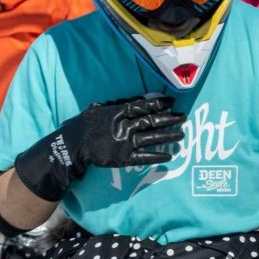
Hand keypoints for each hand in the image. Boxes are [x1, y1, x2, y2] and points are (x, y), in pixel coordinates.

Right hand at [68, 97, 184, 168]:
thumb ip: (119, 105)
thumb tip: (137, 100)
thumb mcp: (100, 108)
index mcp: (120, 112)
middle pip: (153, 121)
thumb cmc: (86, 124)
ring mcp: (126, 143)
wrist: (74, 145)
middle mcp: (126, 126)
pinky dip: (157, 156)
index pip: (145, 106)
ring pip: (152, 138)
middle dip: (171, 119)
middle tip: (184, 118)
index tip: (173, 102)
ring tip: (181, 135)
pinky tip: (169, 156)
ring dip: (169, 137)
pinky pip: (144, 157)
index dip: (160, 104)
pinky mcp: (124, 158)